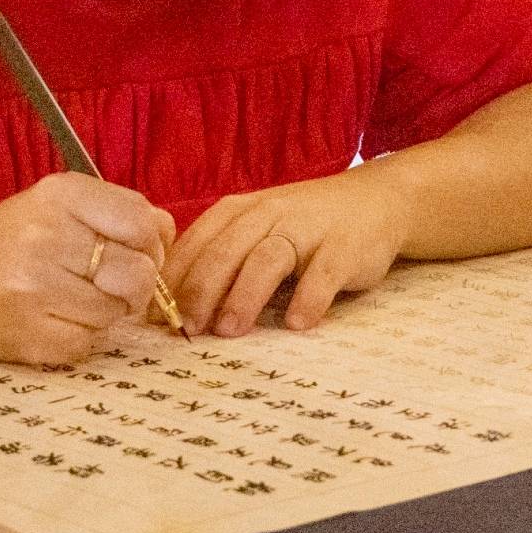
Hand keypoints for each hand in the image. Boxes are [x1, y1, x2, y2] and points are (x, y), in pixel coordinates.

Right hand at [0, 173, 174, 365]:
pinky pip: (90, 344)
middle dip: (134, 284)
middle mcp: (46, 237)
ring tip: (71, 298)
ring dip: (105, 312)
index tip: (136, 251)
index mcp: (59, 196)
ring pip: (116, 312)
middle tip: (107, 283)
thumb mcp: (58, 206)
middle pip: (138, 272)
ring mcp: (36, 289)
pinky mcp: (30, 335)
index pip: (142, 221)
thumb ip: (116, 212)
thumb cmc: (11, 243)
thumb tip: (168, 232)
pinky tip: (54, 320)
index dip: (151, 243)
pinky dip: (81, 337)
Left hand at [164, 174, 410, 338]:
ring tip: (229, 331)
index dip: (174, 278)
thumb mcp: (256, 228)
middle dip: (202, 290)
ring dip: (245, 296)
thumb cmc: (303, 225)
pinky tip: (297, 324)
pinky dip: (309, 298)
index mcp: (239, 210)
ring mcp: (308, 228)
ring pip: (268, 258)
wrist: (375, 201)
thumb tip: (173, 306)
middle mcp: (270, 213)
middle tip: (186, 327)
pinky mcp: (345, 246)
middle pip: (226, 250)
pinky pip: (324, 272)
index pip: (197, 241)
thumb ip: (220, 256)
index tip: (156, 315)